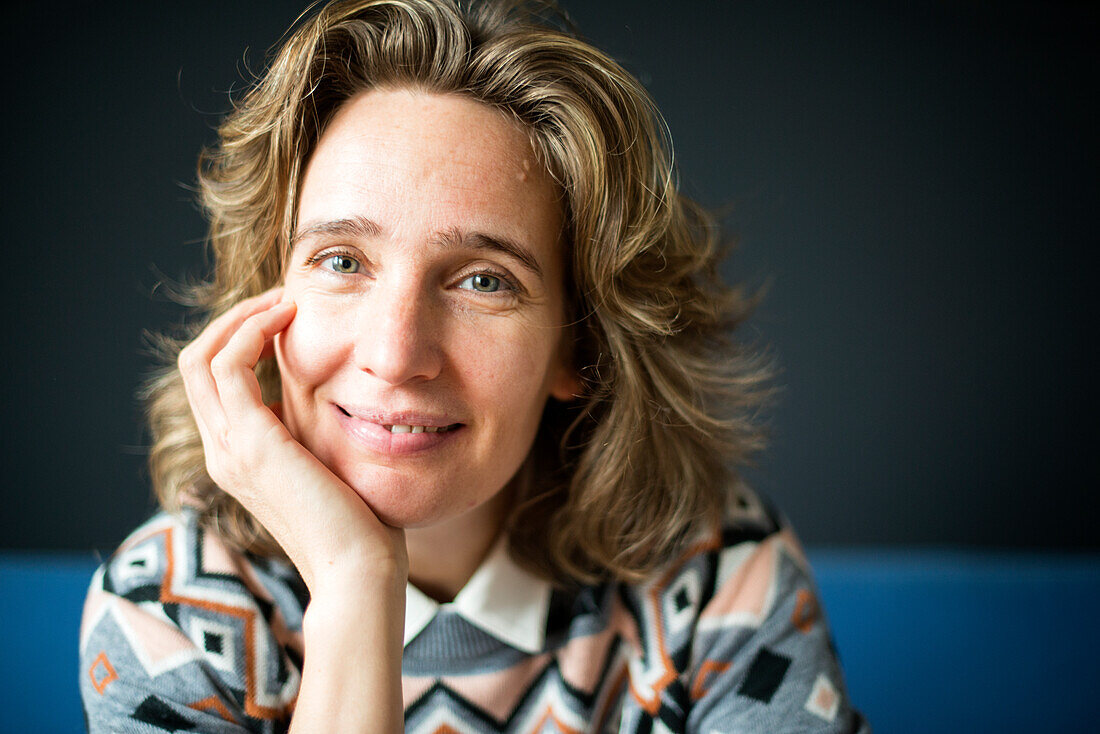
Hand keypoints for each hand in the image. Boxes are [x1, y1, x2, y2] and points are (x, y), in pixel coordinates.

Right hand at [178, 288, 407, 596]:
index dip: (241, 339)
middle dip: (236, 320)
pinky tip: (290, 318)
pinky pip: (229, 365)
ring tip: (286, 300)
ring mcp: (230, 449)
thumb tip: (337, 397)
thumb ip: (316, 431)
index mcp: (238, 456)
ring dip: (243, 318)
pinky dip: (252, 331)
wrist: (359, 570)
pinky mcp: (251, 443)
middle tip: (283, 299)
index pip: (214, 381)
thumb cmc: (360, 524)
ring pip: (203, 357)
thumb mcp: (330, 464)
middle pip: (197, 362)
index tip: (286, 316)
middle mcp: (223, 451)